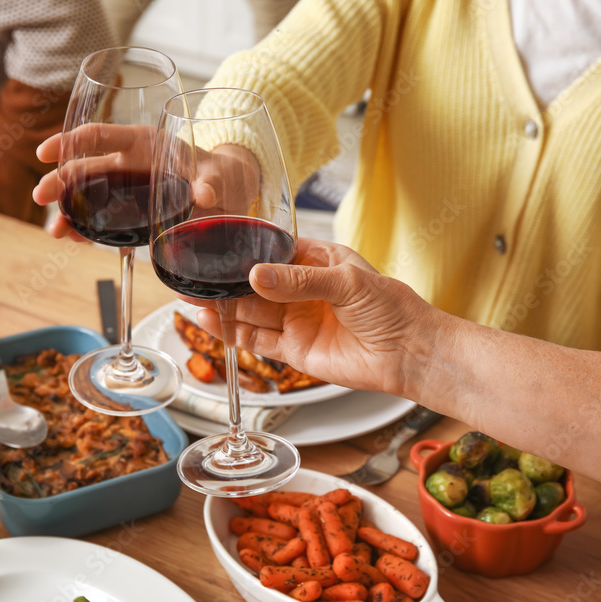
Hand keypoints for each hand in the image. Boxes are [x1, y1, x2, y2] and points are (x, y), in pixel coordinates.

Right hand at [34, 125, 260, 239]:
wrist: (231, 194)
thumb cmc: (223, 173)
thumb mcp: (219, 174)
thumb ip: (211, 182)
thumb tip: (205, 194)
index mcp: (145, 142)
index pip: (100, 135)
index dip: (70, 140)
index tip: (45, 152)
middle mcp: (131, 164)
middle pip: (86, 169)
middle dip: (60, 182)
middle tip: (40, 197)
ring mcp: (130, 190)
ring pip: (91, 198)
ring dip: (70, 213)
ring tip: (56, 232)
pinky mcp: (135, 214)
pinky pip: (107, 221)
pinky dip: (90, 231)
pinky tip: (76, 240)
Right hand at [190, 238, 436, 397]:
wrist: (408, 354)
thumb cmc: (391, 309)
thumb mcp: (346, 282)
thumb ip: (298, 279)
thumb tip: (256, 275)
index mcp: (317, 262)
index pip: (273, 252)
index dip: (245, 251)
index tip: (216, 247)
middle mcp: (302, 290)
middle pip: (255, 284)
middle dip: (225, 280)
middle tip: (192, 275)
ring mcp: (296, 320)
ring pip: (250, 311)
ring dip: (222, 306)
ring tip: (192, 296)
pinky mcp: (295, 350)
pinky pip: (257, 340)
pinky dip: (232, 333)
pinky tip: (210, 322)